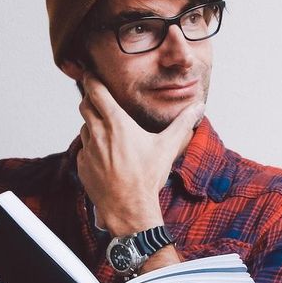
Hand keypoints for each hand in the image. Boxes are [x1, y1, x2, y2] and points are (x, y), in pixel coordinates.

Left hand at [76, 74, 204, 234]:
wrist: (129, 208)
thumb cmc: (147, 177)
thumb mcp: (168, 147)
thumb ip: (182, 123)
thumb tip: (198, 108)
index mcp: (116, 123)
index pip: (96, 92)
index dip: (91, 80)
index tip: (90, 74)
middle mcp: (97, 133)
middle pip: (85, 106)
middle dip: (91, 100)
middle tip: (100, 100)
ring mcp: (87, 150)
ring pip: (84, 128)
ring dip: (93, 126)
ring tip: (109, 133)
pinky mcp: (82, 166)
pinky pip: (83, 150)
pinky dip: (91, 148)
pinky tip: (106, 156)